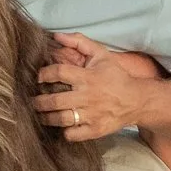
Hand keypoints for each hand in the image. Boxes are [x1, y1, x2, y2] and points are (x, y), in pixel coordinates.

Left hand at [33, 31, 154, 140]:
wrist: (137, 100)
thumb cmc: (116, 76)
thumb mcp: (101, 55)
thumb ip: (79, 42)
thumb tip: (57, 36)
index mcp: (88, 77)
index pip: (59, 73)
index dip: (44, 74)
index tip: (39, 78)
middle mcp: (88, 97)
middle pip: (55, 100)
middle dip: (39, 102)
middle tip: (33, 101)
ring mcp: (91, 115)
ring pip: (61, 119)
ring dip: (46, 117)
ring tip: (41, 114)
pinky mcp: (95, 130)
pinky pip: (72, 135)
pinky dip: (64, 132)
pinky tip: (62, 126)